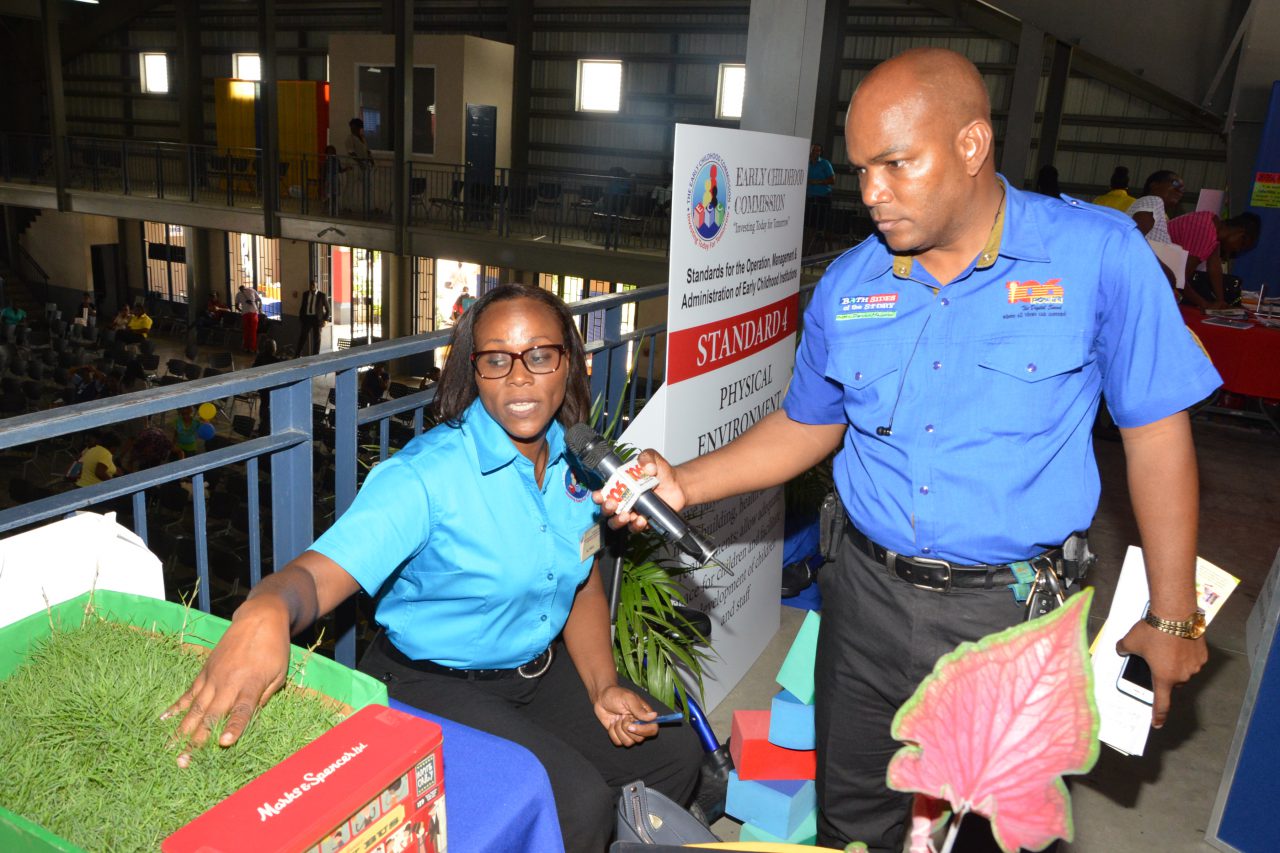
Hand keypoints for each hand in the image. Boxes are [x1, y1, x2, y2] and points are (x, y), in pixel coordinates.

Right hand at [162, 597, 292, 764]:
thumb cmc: (275, 649)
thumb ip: (264, 698)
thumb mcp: (279, 675)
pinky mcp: (205, 671)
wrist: (260, 618)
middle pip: (212, 716)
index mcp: (251, 684)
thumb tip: (248, 721)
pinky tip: (163, 720)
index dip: (233, 728)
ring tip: (169, 751)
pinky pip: (189, 693)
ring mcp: (213, 677)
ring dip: (181, 731)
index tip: (224, 744)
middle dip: (196, 741)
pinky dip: (176, 707)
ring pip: (195, 708)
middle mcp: (229, 682)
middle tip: (183, 763)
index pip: (242, 710)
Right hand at [592, 449, 685, 532]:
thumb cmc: (661, 472)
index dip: (598, 496)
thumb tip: (647, 467)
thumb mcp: (652, 458)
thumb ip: (647, 457)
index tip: (599, 495)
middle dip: (606, 508)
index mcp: (620, 486)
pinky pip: (635, 527)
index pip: (603, 493)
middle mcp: (623, 501)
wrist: (678, 484)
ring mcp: (632, 512)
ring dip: (618, 521)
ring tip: (626, 515)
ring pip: (617, 522)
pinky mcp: (643, 521)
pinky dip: (636, 525)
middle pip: (607, 510)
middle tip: (612, 503)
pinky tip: (641, 519)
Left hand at [592, 684, 658, 746]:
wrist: (601, 698)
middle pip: (640, 739)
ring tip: (617, 718)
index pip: (653, 730)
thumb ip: (640, 710)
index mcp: (645, 715)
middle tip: (622, 716)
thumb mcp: (628, 699)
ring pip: (629, 742)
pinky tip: (612, 723)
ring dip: (619, 730)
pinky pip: (618, 743)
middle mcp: (639, 725)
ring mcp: (629, 732)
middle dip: (627, 729)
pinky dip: (612, 733)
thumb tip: (654, 716)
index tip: (630, 726)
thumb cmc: (616, 695)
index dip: (644, 731)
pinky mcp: (619, 735)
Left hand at [1115, 620, 1206, 728]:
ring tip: (1167, 647)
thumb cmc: (1152, 631)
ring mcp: (1195, 666)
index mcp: (1164, 678)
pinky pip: (1193, 659)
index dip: (1159, 715)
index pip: (1161, 703)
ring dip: (1176, 664)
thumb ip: (1123, 649)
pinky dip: (1186, 654)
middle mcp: (1182, 676)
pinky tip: (1178, 642)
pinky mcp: (1203, 654)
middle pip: (1172, 682)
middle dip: (1164, 675)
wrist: (1175, 614)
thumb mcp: (1130, 642)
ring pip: (1184, 671)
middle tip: (1156, 660)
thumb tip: (1120, 649)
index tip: (1157, 724)